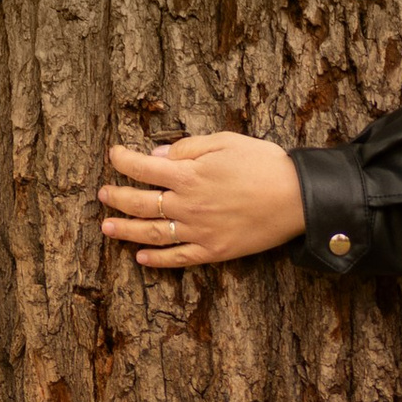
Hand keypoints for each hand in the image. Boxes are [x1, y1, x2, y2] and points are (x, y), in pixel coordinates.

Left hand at [98, 131, 307, 269]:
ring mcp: (198, 231)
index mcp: (188, 175)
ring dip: (125, 230)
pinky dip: (157, 260)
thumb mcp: (225, 142)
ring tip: (106, 227)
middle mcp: (187, 205)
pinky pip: (179, 258)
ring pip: (151, 233)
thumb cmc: (264, 164)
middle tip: (103, 194)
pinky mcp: (214, 251)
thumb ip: (187, 148)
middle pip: (139, 203)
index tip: (113, 155)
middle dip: (116, 197)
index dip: (122, 160)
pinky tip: (141, 258)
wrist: (298, 198)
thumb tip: (157, 157)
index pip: (142, 168)